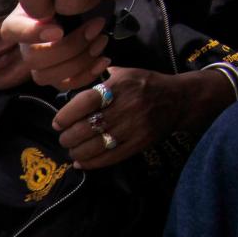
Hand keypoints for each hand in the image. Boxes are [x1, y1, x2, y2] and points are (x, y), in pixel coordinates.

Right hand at [2, 7, 109, 90]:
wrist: (79, 7)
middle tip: (96, 29)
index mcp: (18, 23)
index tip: (58, 30)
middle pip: (34, 59)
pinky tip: (103, 59)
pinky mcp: (55, 77)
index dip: (32, 34)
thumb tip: (62, 7)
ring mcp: (38, 66)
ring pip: (47, 76)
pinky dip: (86, 75)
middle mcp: (25, 47)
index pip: (12, 31)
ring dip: (79, 61)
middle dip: (70, 46)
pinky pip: (64, 85)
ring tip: (101, 40)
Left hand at [52, 67, 174, 168]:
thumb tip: (71, 87)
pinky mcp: (140, 143)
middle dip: (68, 137)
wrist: (179, 100)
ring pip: (96, 145)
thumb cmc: (145, 85)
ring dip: (77, 151)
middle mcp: (126, 106)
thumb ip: (99, 79)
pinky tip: (80, 162)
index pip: (85, 102)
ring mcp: (134, 127)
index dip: (66, 115)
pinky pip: (110, 157)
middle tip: (64, 139)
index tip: (58, 123)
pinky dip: (91, 163)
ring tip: (72, 150)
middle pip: (86, 127)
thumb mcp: (125, 73)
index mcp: (119, 86)